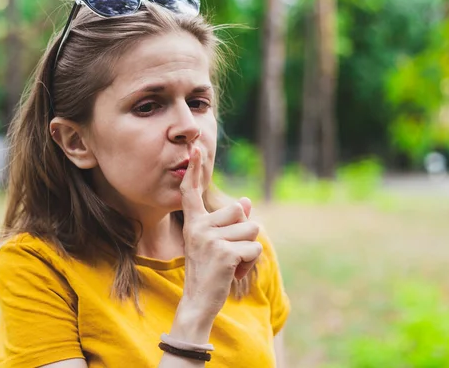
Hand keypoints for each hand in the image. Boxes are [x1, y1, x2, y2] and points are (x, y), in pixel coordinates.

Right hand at [179, 146, 262, 319]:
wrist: (199, 300)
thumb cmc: (209, 269)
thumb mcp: (216, 241)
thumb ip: (231, 220)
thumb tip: (246, 200)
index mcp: (194, 222)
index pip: (193, 191)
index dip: (196, 169)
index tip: (196, 148)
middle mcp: (199, 227)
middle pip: (240, 211)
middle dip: (243, 232)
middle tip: (227, 252)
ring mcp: (210, 239)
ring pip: (252, 229)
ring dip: (248, 249)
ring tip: (230, 263)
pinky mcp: (224, 253)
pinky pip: (254, 249)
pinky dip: (251, 263)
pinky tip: (234, 273)